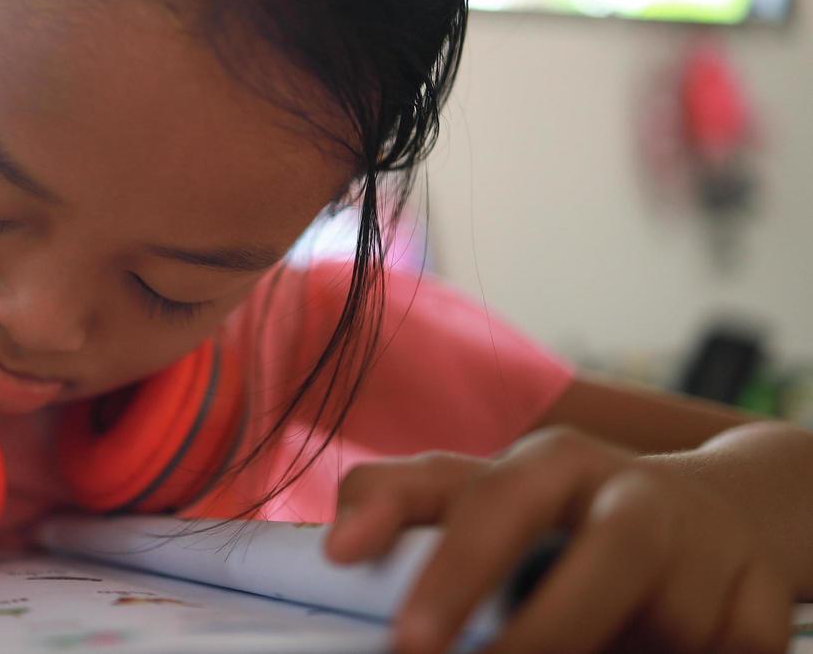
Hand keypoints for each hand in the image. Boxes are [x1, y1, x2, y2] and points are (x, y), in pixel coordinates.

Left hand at [325, 426, 791, 652]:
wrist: (722, 512)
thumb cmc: (566, 512)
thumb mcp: (484, 492)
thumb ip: (401, 502)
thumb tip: (335, 547)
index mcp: (549, 464)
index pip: (485, 501)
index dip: (449, 572)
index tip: (407, 641)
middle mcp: (630, 494)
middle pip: (600, 560)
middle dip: (545, 637)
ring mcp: (703, 546)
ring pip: (669, 619)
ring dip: (622, 646)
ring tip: (604, 647)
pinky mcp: (763, 598)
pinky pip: (725, 651)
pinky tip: (669, 646)